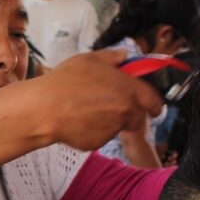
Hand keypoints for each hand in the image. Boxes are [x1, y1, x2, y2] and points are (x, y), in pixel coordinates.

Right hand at [43, 50, 163, 150]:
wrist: (45, 109)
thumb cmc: (65, 81)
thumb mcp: (89, 60)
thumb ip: (112, 57)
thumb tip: (124, 56)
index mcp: (129, 90)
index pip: (154, 101)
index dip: (154, 104)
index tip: (152, 107)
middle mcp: (125, 111)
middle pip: (136, 118)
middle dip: (128, 113)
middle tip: (110, 106)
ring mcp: (112, 130)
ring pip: (116, 127)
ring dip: (108, 121)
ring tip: (85, 110)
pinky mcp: (97, 143)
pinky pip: (98, 137)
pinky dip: (92, 131)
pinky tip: (77, 120)